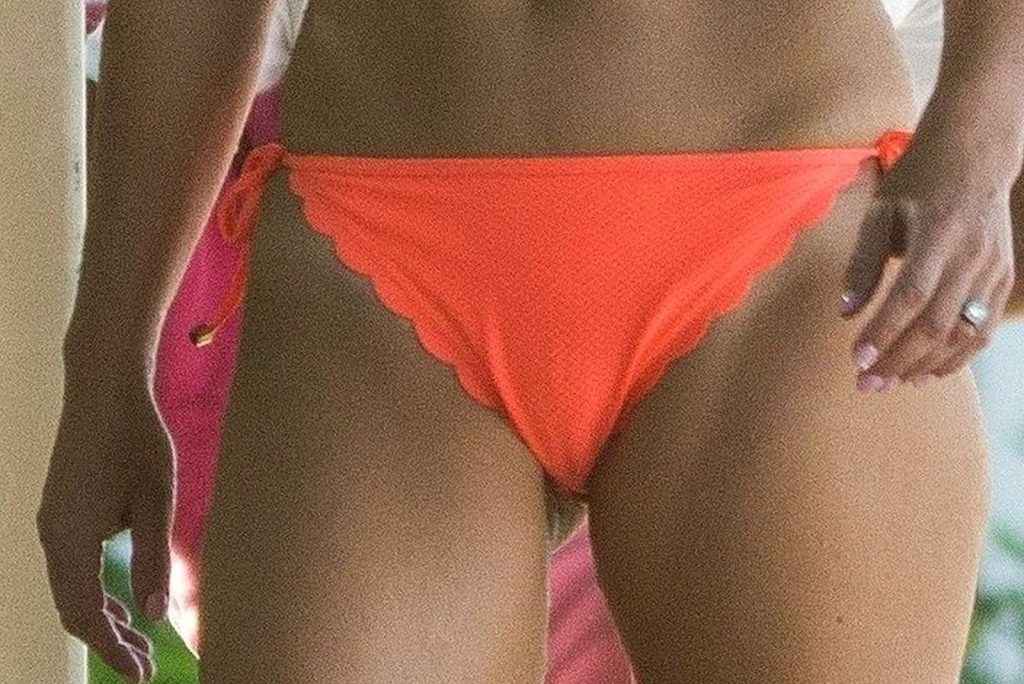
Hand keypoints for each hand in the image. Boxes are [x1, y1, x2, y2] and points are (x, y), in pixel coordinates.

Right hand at [36, 368, 174, 682]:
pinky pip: (70, 567)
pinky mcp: (61, 510)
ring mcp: (52, 522)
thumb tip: (156, 615)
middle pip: (72, 608)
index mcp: (71, 540)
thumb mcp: (157, 501)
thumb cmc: (137, 441)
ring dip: (101, 617)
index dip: (113, 649)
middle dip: (108, 641)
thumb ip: (153, 558)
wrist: (104, 390)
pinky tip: (121, 598)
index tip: (141, 674)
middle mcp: (53, 536)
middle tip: (145, 666)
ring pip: (70, 589)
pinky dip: (93, 591)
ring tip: (138, 640)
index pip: (86, 615)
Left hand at [840, 125, 1016, 389]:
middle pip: (936, 323)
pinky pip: (983, 329)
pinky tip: (927, 371)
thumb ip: (863, 262)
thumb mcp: (881, 211)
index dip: (884, 331)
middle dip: (899, 360)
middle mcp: (972, 255)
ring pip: (963, 333)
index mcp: (938, 233)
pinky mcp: (1003, 279)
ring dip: (926, 365)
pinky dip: (956, 356)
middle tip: (866, 385)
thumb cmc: (919, 181)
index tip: (857, 360)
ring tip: (891, 383)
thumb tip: (845, 312)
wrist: (977, 155)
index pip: (910, 295)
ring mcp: (993, 270)